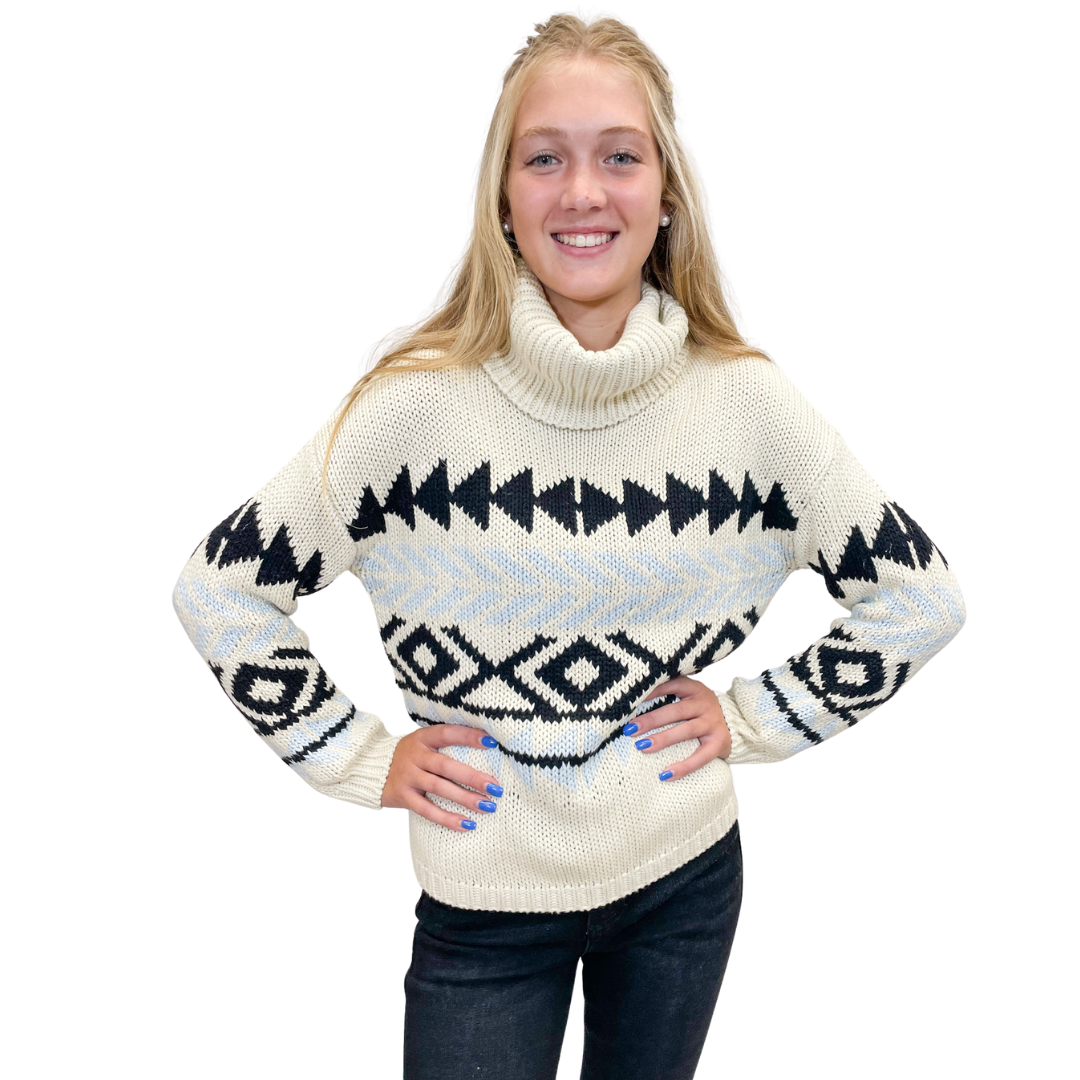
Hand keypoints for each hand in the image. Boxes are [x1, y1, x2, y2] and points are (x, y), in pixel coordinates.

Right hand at [381, 725, 504, 831]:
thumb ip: (445, 744)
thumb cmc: (409, 755)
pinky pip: (427, 810)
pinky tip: (466, 824)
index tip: (491, 742)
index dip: (468, 736)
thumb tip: (485, 747)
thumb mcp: (423, 742)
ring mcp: (408, 777)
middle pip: (446, 766)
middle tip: (495, 787)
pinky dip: (447, 818)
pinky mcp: (403, 796)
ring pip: (439, 788)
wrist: (372, 768)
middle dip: (472, 777)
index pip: (448, 734)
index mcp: (423, 738)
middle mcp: (415, 756)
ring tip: (487, 806)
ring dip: (465, 798)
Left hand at [626, 676, 731, 780]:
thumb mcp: (688, 695)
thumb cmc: (700, 709)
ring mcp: (713, 723)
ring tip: (643, 747)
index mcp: (694, 689)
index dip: (652, 692)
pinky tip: (665, 774)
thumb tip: (630, 703)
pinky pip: (700, 757)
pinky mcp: (719, 743)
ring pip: (686, 731)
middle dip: (651, 720)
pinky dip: (683, 767)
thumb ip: (667, 695)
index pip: (672, 685)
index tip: (631, 701)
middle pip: (676, 711)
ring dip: (663, 739)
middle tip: (630, 729)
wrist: (735, 722)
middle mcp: (705, 704)